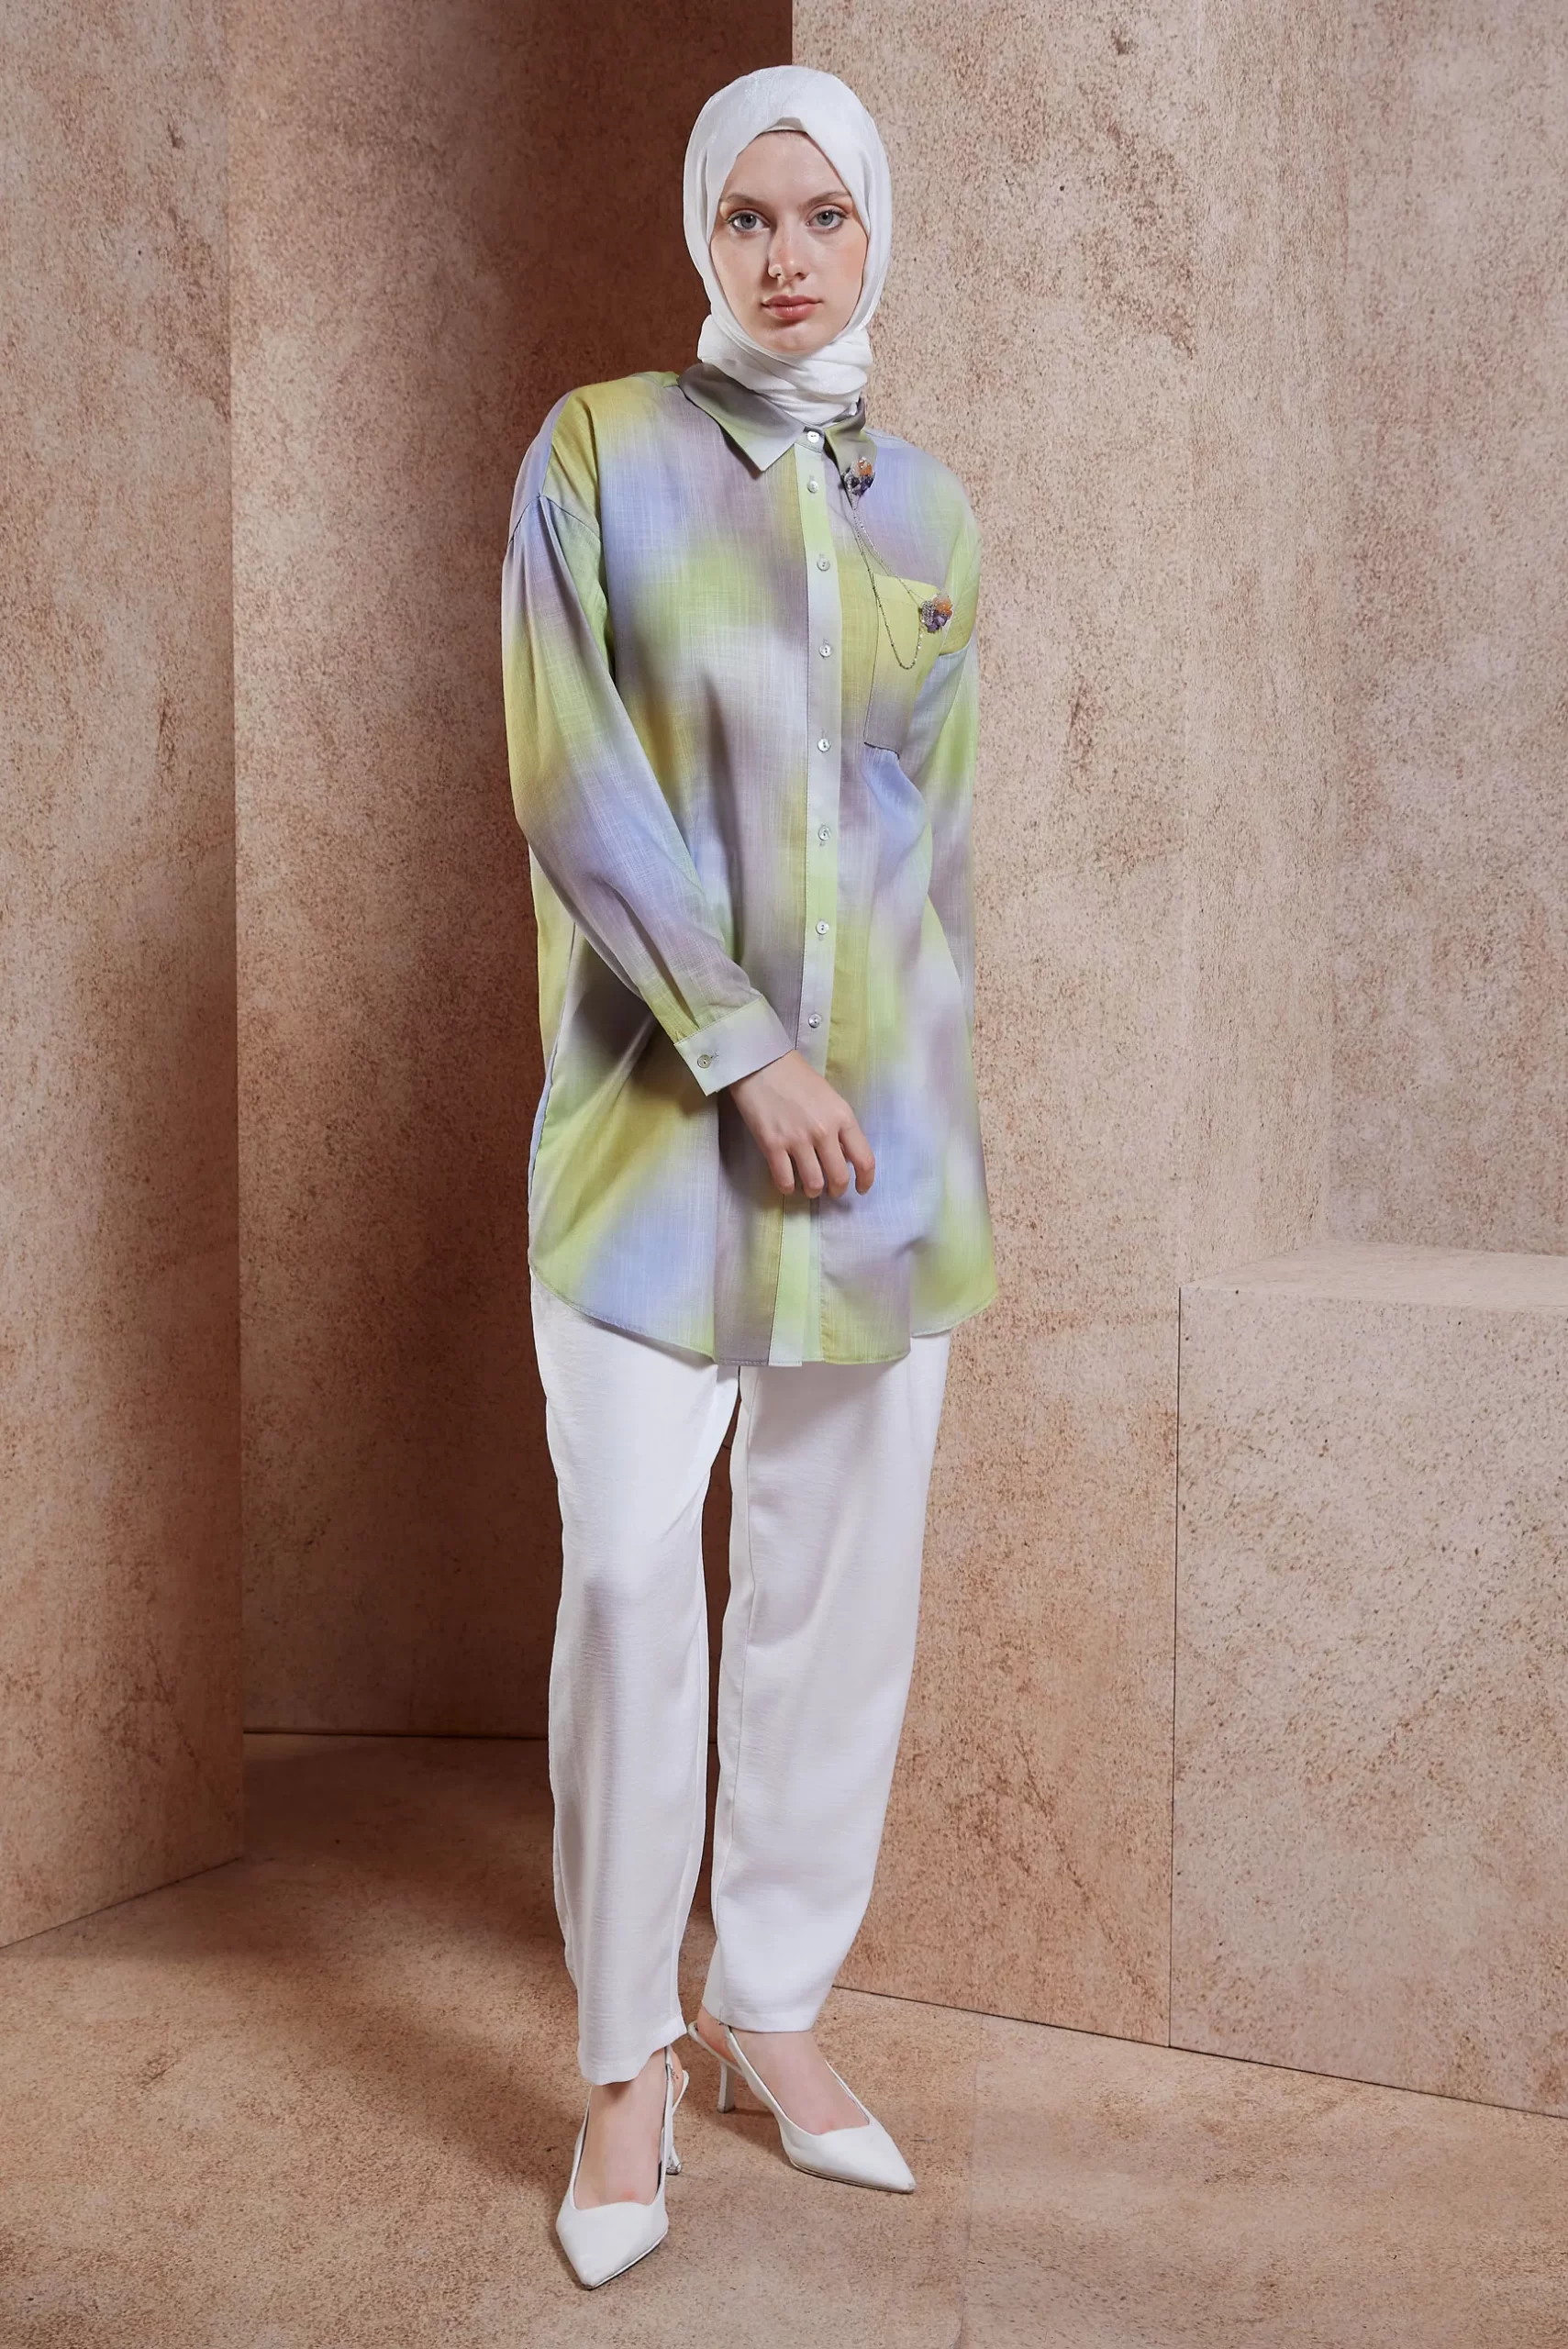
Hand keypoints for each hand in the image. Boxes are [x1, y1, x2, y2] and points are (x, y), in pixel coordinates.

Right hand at [729, 1050, 875, 1199]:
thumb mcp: (829, 1098)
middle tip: (831, 1190)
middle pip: (839, 1178)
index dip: (865, 1180)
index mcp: (842, 1117)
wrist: (761, 1064)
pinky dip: (788, 1188)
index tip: (860, 1188)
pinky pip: (785, 1180)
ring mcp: (797, 1140)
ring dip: (813, 1191)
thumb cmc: (796, 1077)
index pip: (864, 1159)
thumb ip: (839, 1126)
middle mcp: (823, 1131)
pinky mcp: (772, 1145)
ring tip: (809, 1187)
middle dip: (837, 1190)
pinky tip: (788, 1183)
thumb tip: (842, 1155)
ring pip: (813, 1184)